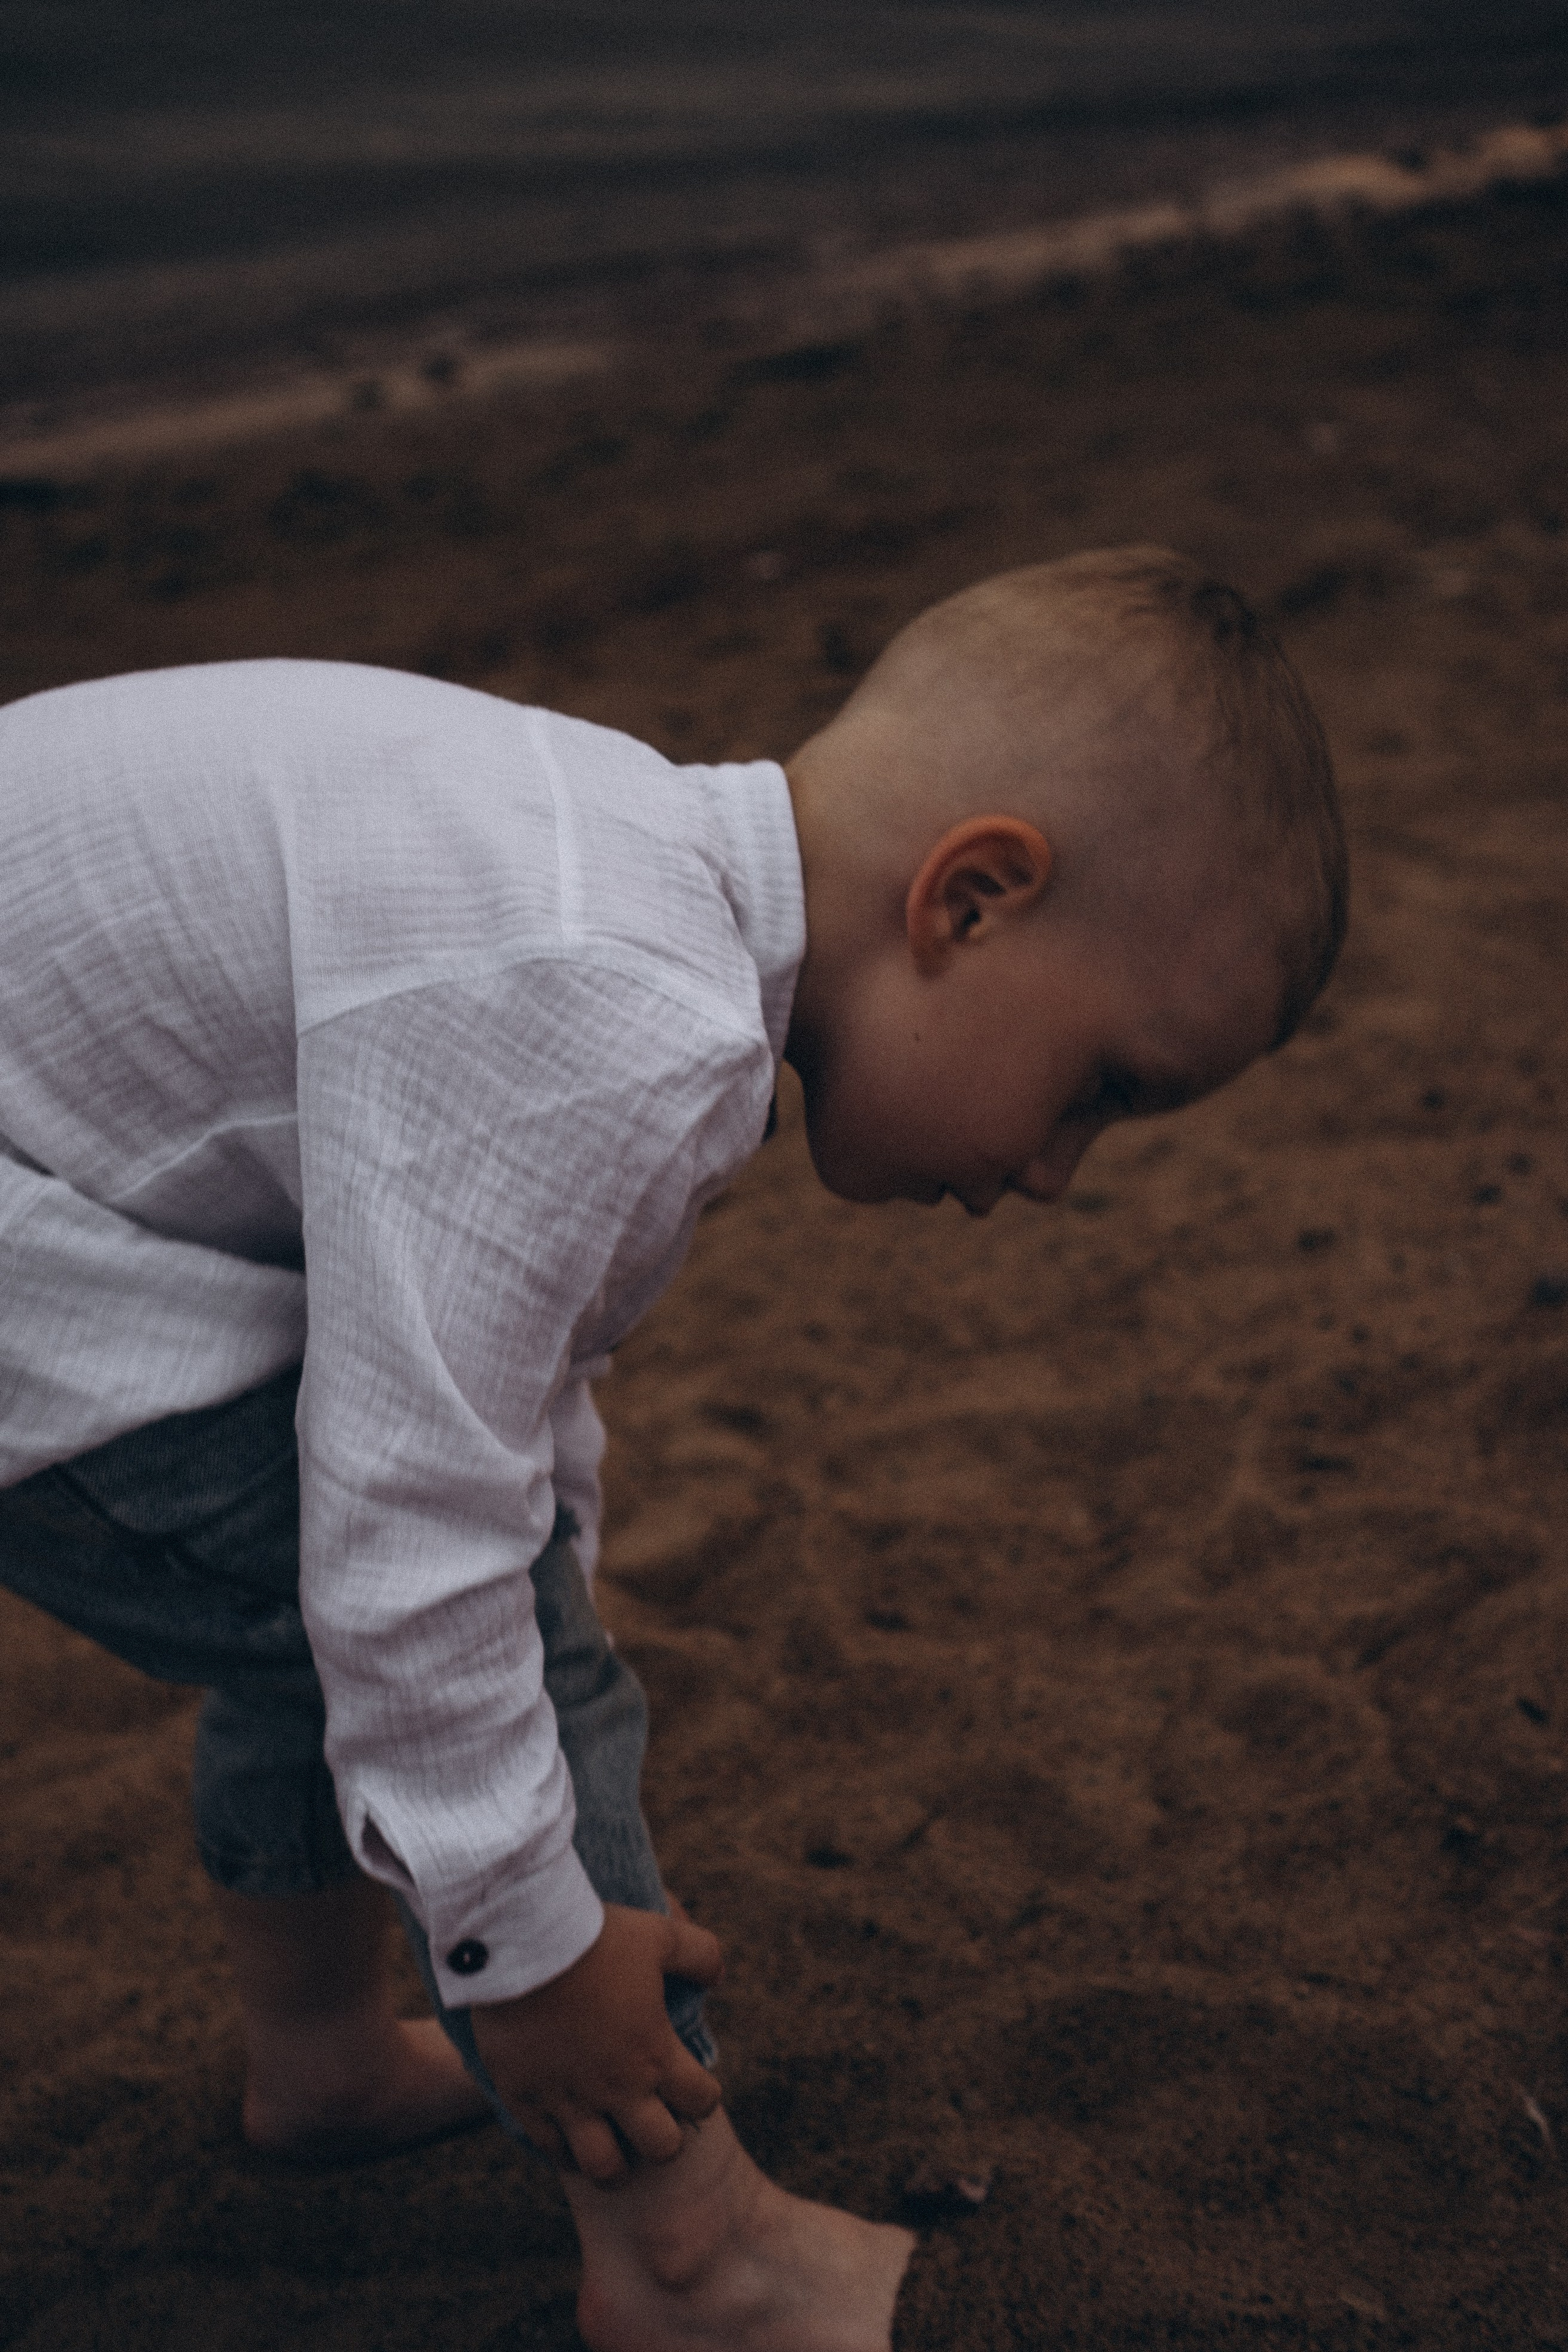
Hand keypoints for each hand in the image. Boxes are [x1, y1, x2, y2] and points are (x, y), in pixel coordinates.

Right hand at [467, 1902, 722, 2181]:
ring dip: (616, 2164)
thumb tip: (718, 1976)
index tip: (692, 2085)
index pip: (701, 2102)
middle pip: (661, 2148)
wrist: (522, 1940)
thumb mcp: (661, 1935)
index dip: (703, 2095)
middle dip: (665, 2140)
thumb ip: (700, 1955)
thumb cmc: (596, 1936)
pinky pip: (550, 2148)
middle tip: (654, 2120)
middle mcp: (617, 2088)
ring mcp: (569, 2100)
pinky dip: (564, 2149)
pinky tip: (567, 2136)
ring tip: (613, 2147)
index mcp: (655, 2053)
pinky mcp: (524, 2098)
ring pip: (604, 2168)